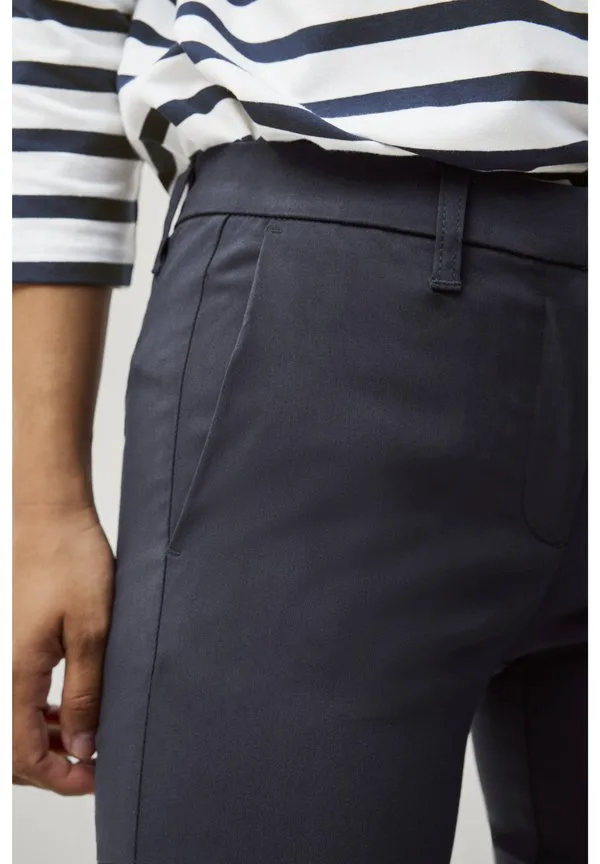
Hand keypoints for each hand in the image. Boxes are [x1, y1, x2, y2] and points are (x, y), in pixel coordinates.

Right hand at [13, 504, 113, 794]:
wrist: (46, 515)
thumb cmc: (70, 561)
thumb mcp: (93, 631)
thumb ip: (87, 693)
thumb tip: (84, 747)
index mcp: (13, 675)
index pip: (23, 754)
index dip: (59, 777)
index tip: (94, 779)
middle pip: (8, 747)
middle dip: (48, 765)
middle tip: (90, 764)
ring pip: (8, 722)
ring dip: (41, 739)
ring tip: (83, 739)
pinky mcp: (3, 643)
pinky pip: (11, 693)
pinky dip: (33, 712)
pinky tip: (64, 710)